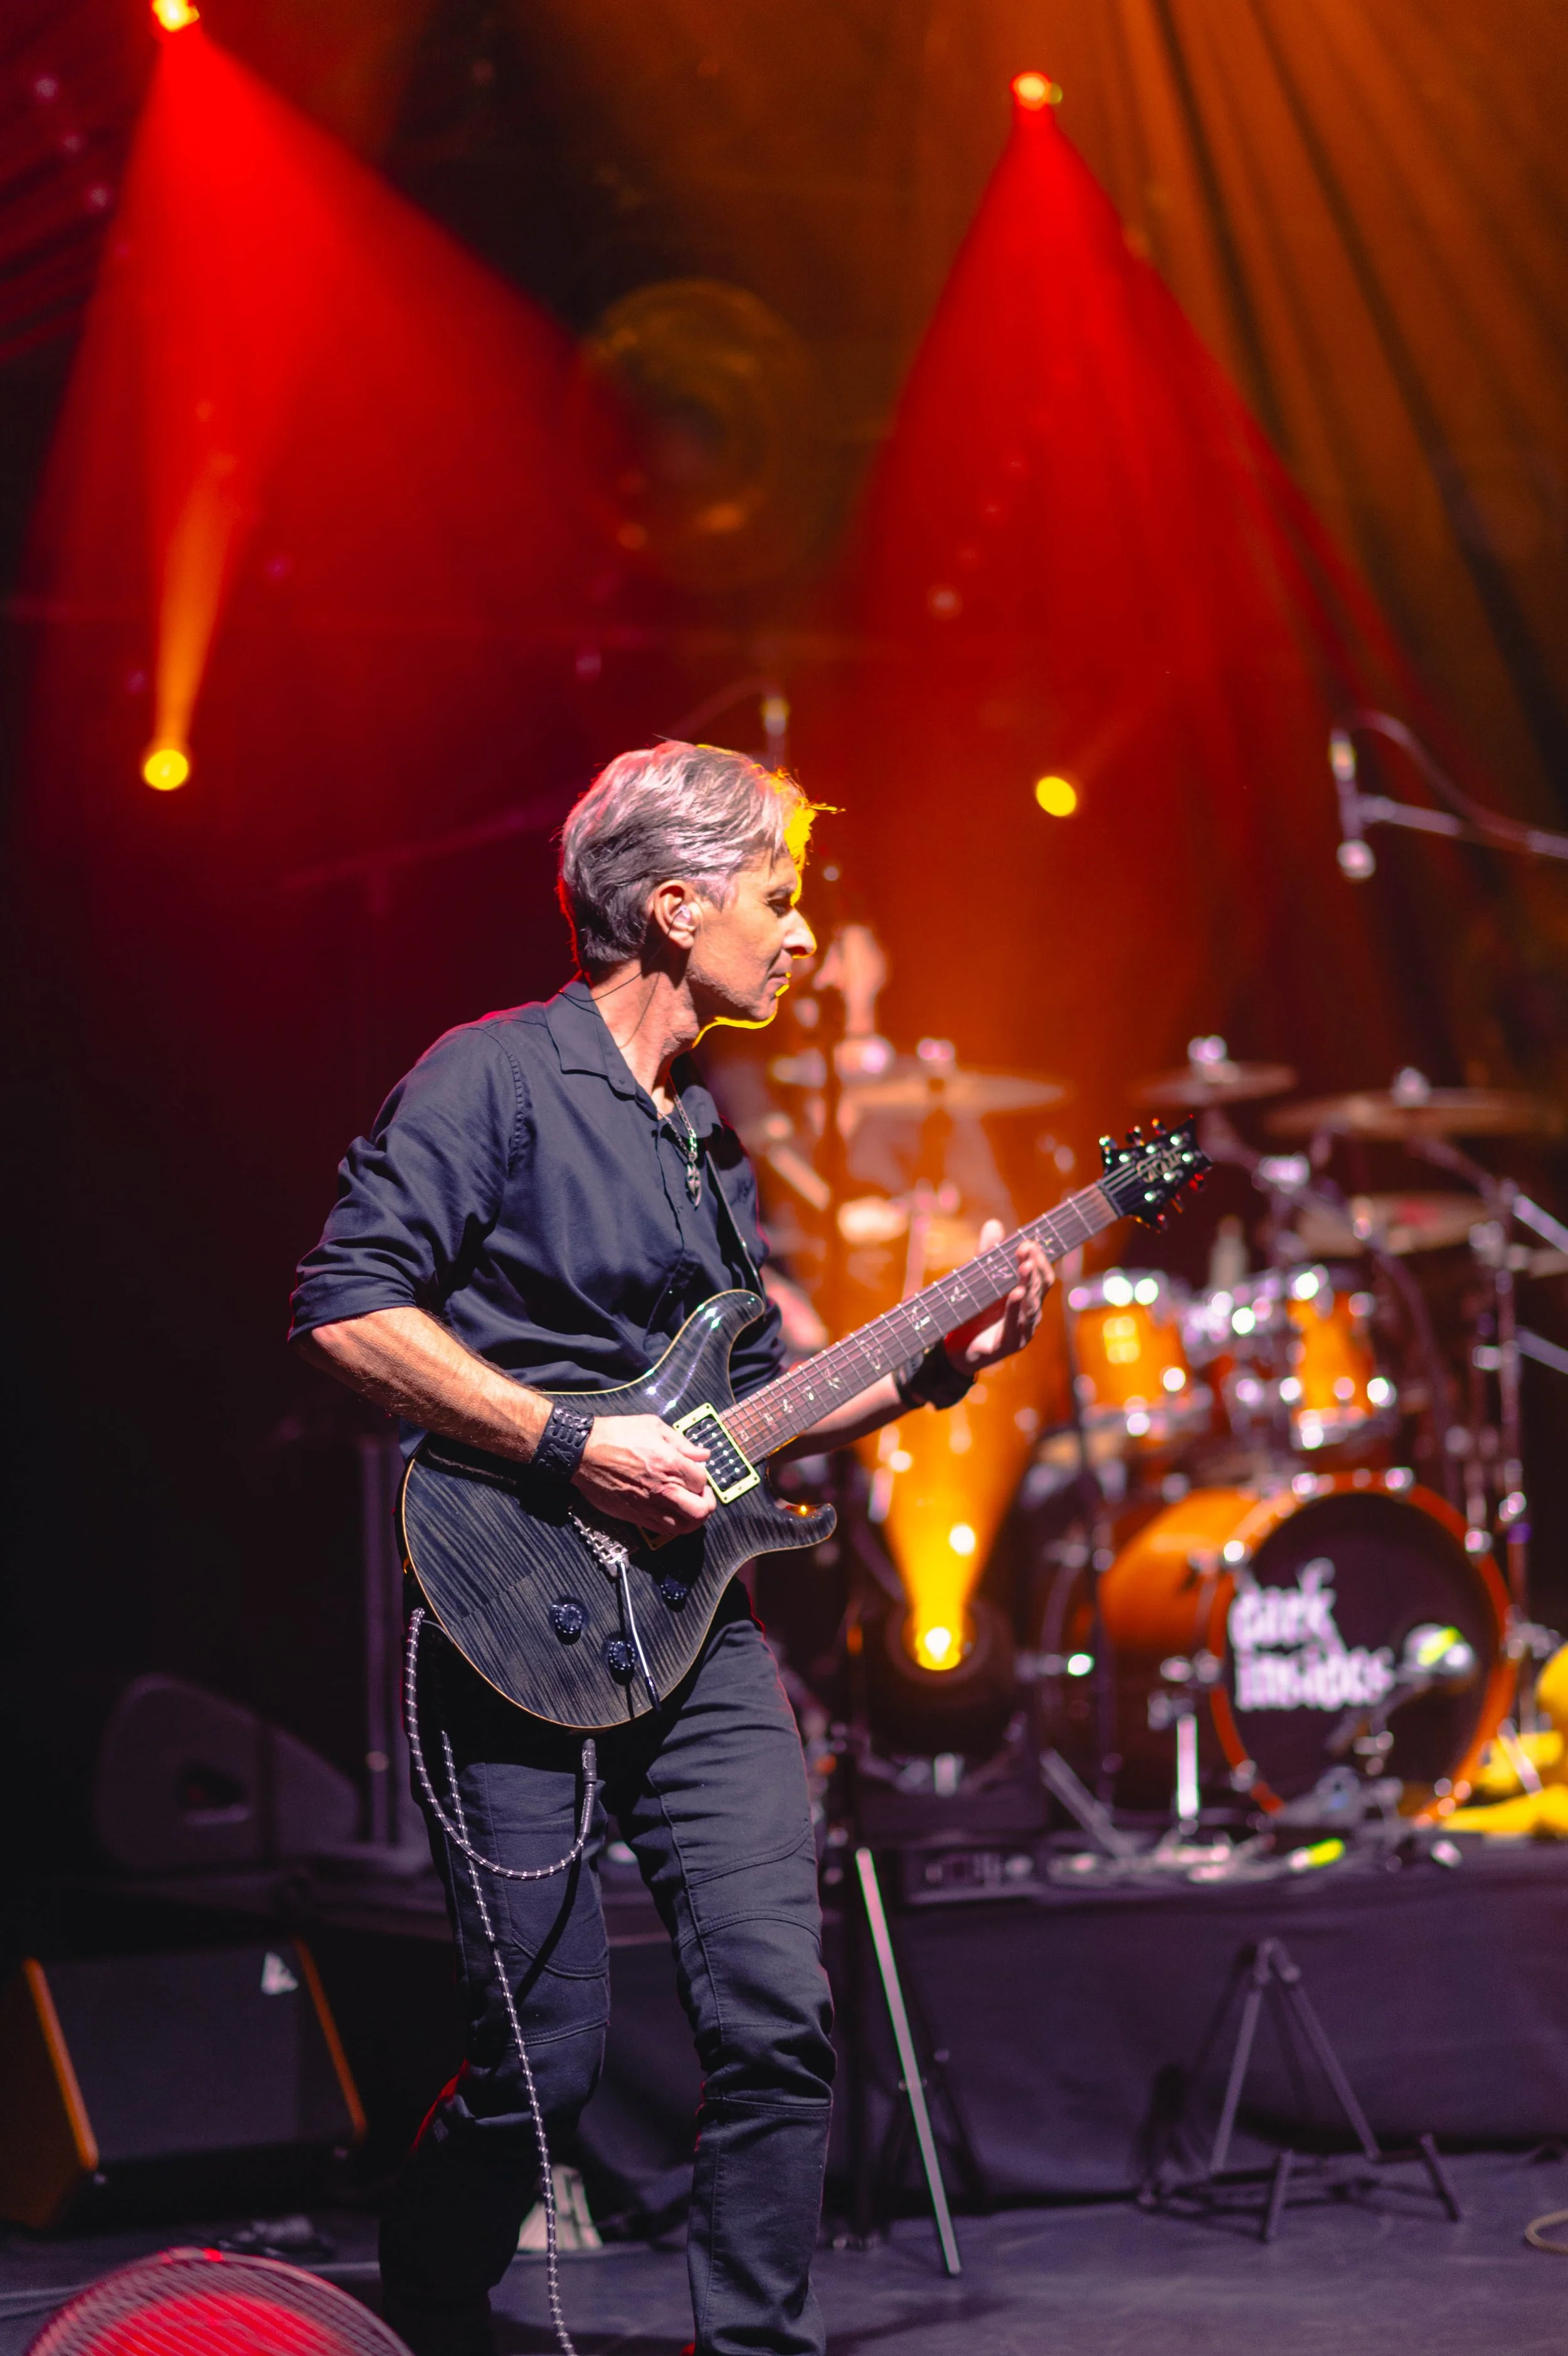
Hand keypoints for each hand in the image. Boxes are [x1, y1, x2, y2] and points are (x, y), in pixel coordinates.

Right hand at [571, 1413, 714, 1537]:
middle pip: (701, 1510)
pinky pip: (663, 1530)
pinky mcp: (635, 1516)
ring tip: (689, 1508)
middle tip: (701, 1495)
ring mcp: (649, 1506)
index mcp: (671, 1464)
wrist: (583, 1452)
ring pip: (685, 1526)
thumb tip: (702, 1454)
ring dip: (692, 1519)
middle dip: (707, 1503)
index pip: (702, 1481)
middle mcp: (663, 1489)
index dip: (703, 1477)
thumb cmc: (615, 1435)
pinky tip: (670, 1512)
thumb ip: (681, 1442)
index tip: (696, 1473)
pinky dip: (673, 1525)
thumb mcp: (652, 1426)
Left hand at [945, 1221, 1052, 1373]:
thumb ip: (987, 1255)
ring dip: (1028, 1285)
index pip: (1043, 1276)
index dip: (1039, 1259)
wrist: (956, 1351)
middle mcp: (1030, 1314)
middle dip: (1034, 1267)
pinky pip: (1016, 1327)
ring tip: (1023, 1268)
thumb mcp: (979, 1282)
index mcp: (1028, 1298)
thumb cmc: (975, 1314)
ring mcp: (1023, 1331)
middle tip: (1026, 1248)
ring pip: (1032, 1306)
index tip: (1028, 1241)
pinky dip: (1016, 1310)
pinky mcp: (1010, 1345)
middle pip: (1040, 1288)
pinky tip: (1015, 1295)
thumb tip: (993, 1223)